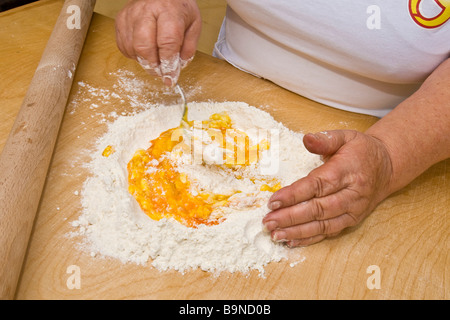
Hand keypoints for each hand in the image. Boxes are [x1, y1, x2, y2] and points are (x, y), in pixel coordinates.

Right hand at [115, 0, 201, 85]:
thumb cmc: (178, 6)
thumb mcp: (193, 23)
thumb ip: (189, 47)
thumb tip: (178, 67)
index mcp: (168, 10)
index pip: (167, 42)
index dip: (168, 64)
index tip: (171, 78)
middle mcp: (146, 11)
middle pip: (144, 47)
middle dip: (153, 66)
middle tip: (161, 71)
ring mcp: (130, 15)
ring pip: (132, 49)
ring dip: (144, 61)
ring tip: (155, 58)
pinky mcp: (120, 20)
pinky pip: (123, 46)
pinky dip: (134, 55)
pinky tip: (145, 50)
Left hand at [262, 130, 393, 246]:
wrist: (387, 167)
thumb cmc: (362, 151)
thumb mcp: (346, 137)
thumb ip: (325, 139)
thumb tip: (307, 139)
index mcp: (348, 171)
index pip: (318, 185)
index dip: (294, 195)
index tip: (273, 201)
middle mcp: (352, 194)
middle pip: (318, 209)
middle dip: (290, 217)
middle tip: (268, 222)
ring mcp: (353, 210)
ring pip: (322, 225)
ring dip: (297, 232)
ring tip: (275, 234)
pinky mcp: (352, 220)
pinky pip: (329, 232)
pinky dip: (309, 238)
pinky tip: (291, 241)